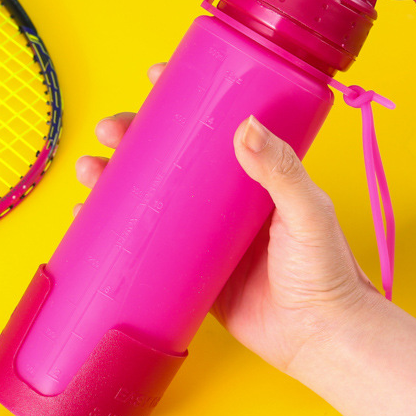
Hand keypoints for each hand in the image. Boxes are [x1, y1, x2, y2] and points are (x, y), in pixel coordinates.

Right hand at [75, 63, 383, 375]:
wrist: (321, 338)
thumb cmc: (326, 271)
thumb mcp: (307, 212)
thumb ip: (281, 171)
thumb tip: (246, 124)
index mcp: (254, 174)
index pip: (213, 124)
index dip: (181, 99)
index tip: (155, 77)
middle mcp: (224, 200)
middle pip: (169, 157)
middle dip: (132, 139)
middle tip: (110, 132)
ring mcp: (203, 235)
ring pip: (150, 197)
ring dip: (114, 179)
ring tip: (90, 172)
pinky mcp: (190, 270)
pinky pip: (146, 244)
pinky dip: (116, 230)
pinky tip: (89, 219)